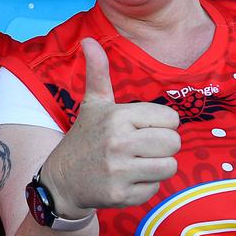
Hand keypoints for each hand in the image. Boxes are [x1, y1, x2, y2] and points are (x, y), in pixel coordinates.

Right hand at [44, 38, 180, 215]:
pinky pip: (155, 189)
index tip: (140, 130)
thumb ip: (97, 73)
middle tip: (139, 149)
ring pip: (169, 167)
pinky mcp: (120, 195)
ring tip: (134, 164)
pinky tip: (125, 181)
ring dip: (156, 167)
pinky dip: (143, 187)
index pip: (171, 119)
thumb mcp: (92, 105)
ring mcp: (119, 170)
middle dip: (161, 147)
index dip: (160, 125)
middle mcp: (118, 142)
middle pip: (173, 143)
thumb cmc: (84, 138)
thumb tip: (88, 40)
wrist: (61, 181)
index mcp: (117, 116)